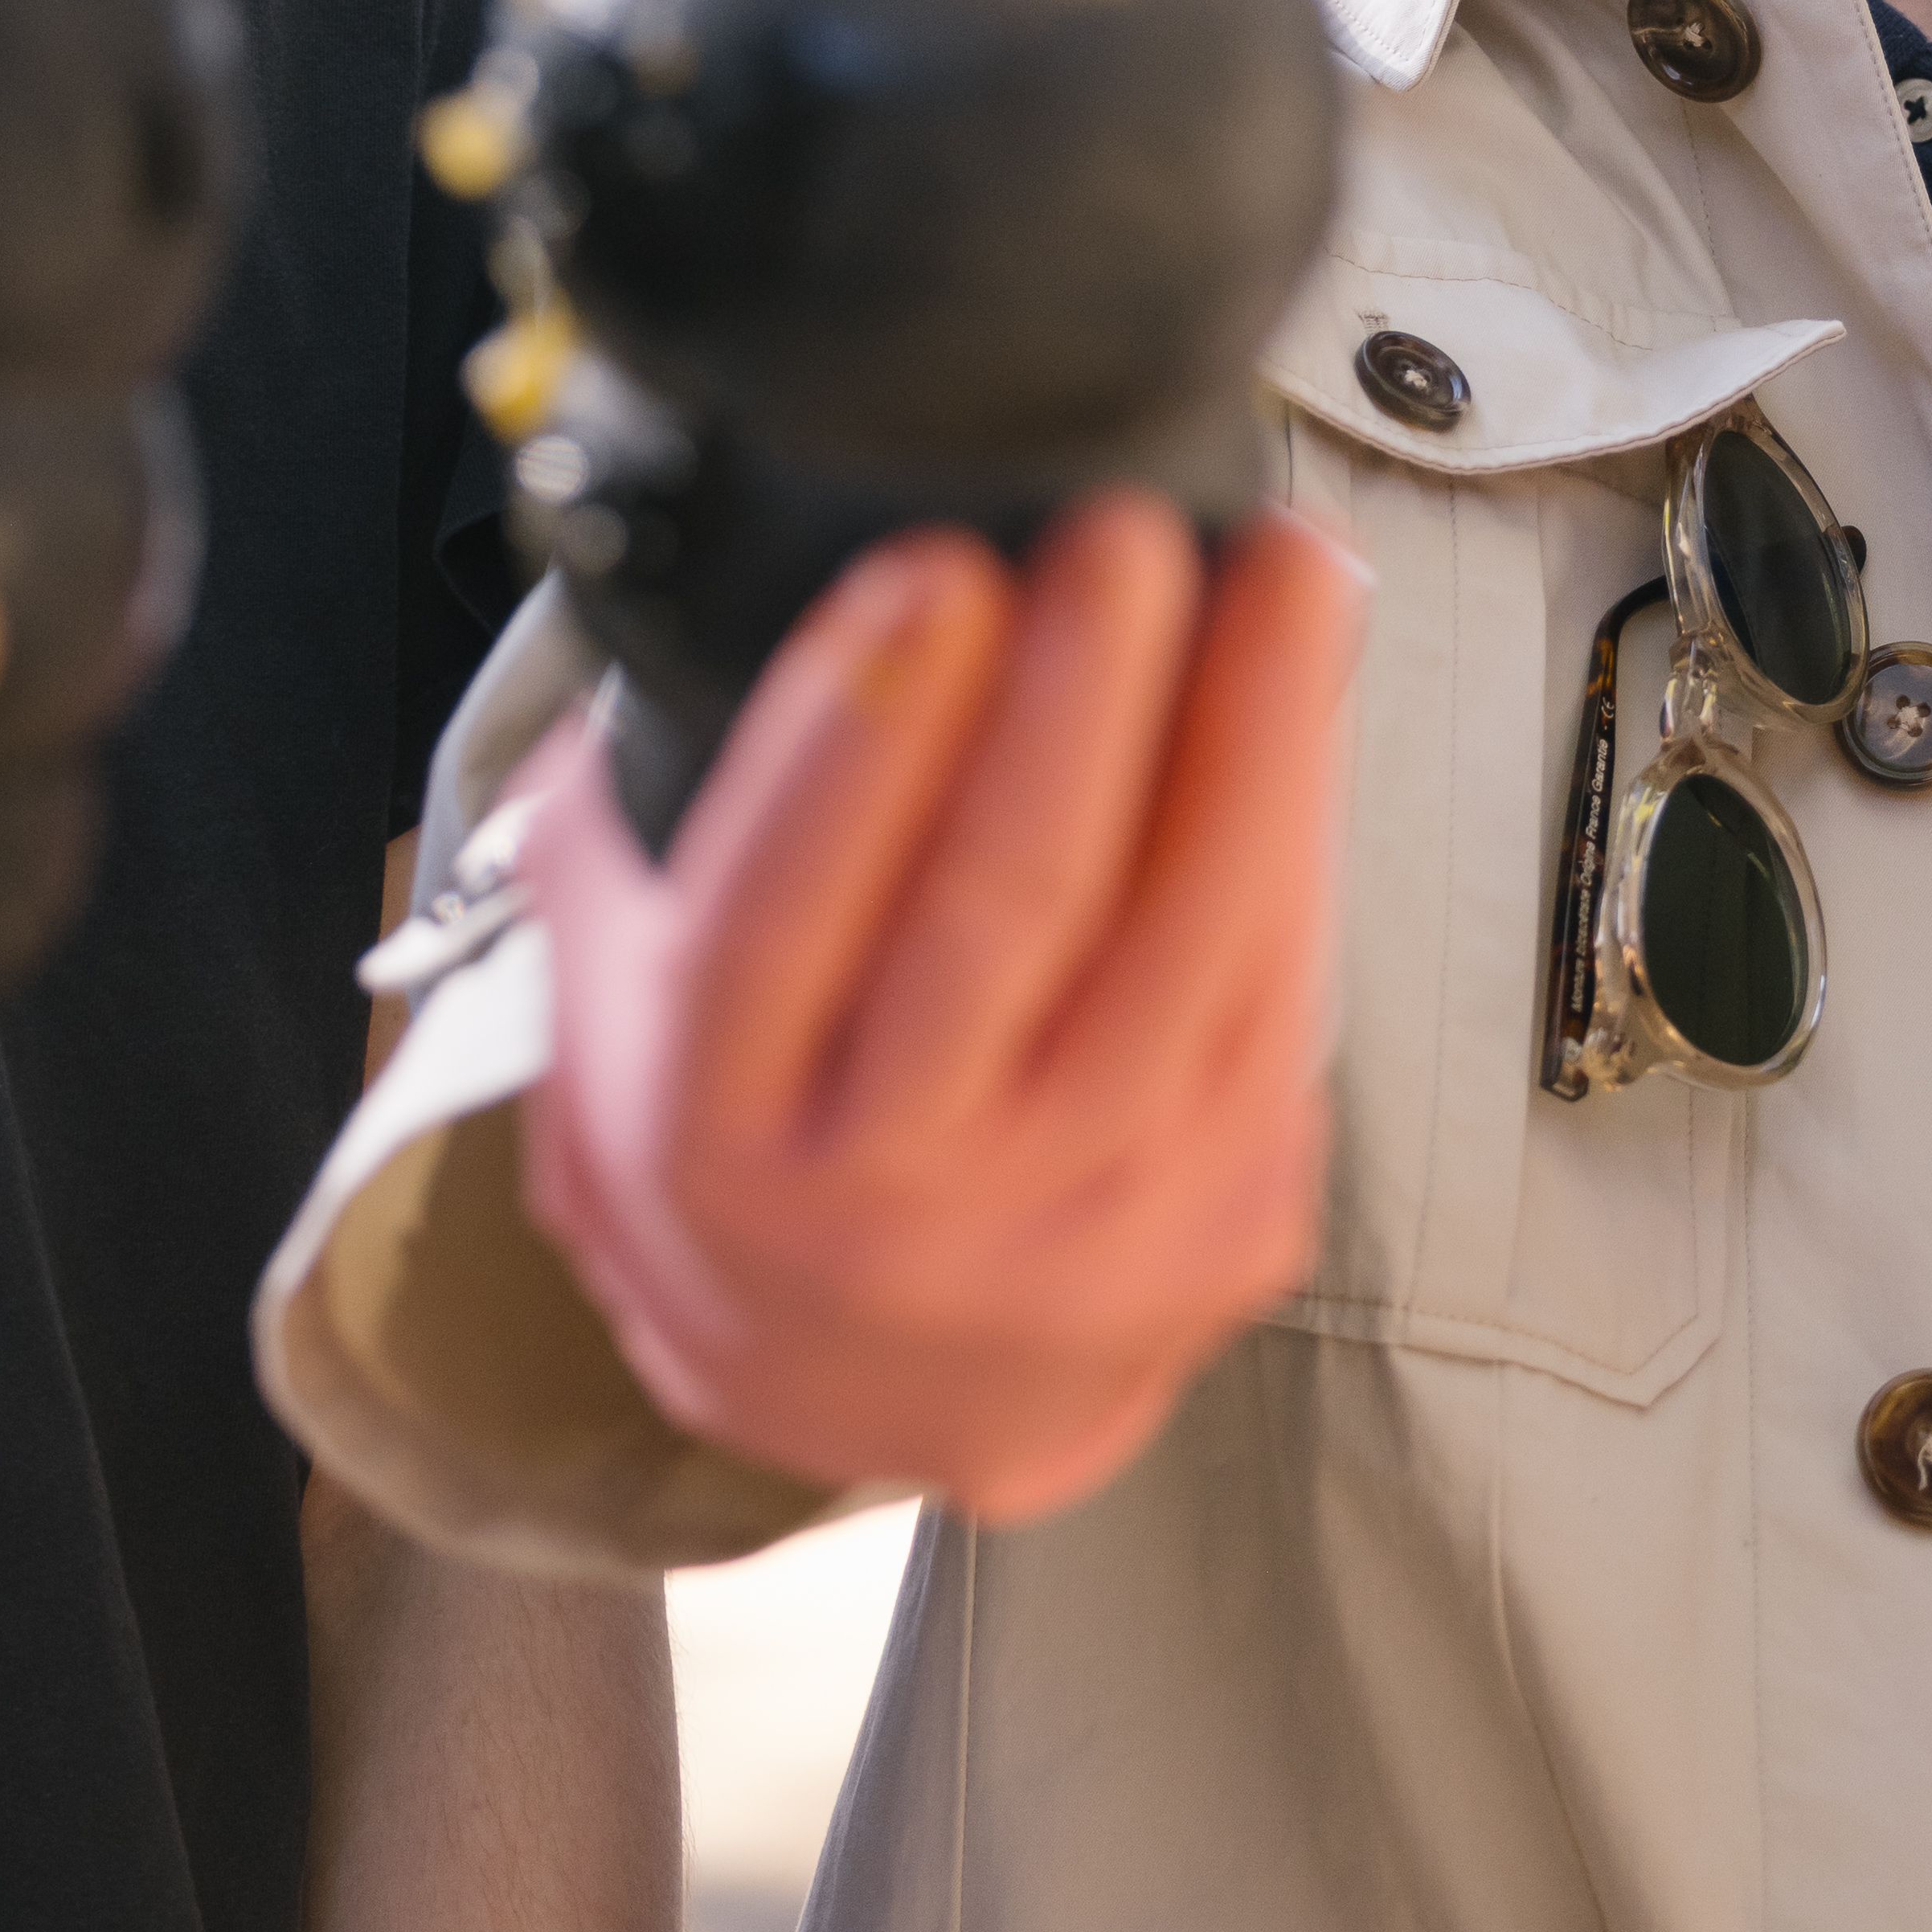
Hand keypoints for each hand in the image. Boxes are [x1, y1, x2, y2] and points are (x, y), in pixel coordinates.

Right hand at [514, 493, 1359, 1520]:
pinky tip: (1311, 705)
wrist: (868, 1394)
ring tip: (1282, 575)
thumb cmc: (748, 1137)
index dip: (865, 732)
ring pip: (1186, 951)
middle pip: (1003, 915)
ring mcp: (1073, 1234)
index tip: (936, 566)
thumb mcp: (620, 1010)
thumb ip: (627, 825)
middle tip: (1124, 537)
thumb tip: (678, 592)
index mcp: (715, 1133)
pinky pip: (1279, 1000)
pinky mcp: (1222, 1233)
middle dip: (1077, 701)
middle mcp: (891, 1205)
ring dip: (1250, 739)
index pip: (782, 910)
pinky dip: (1304, 836)